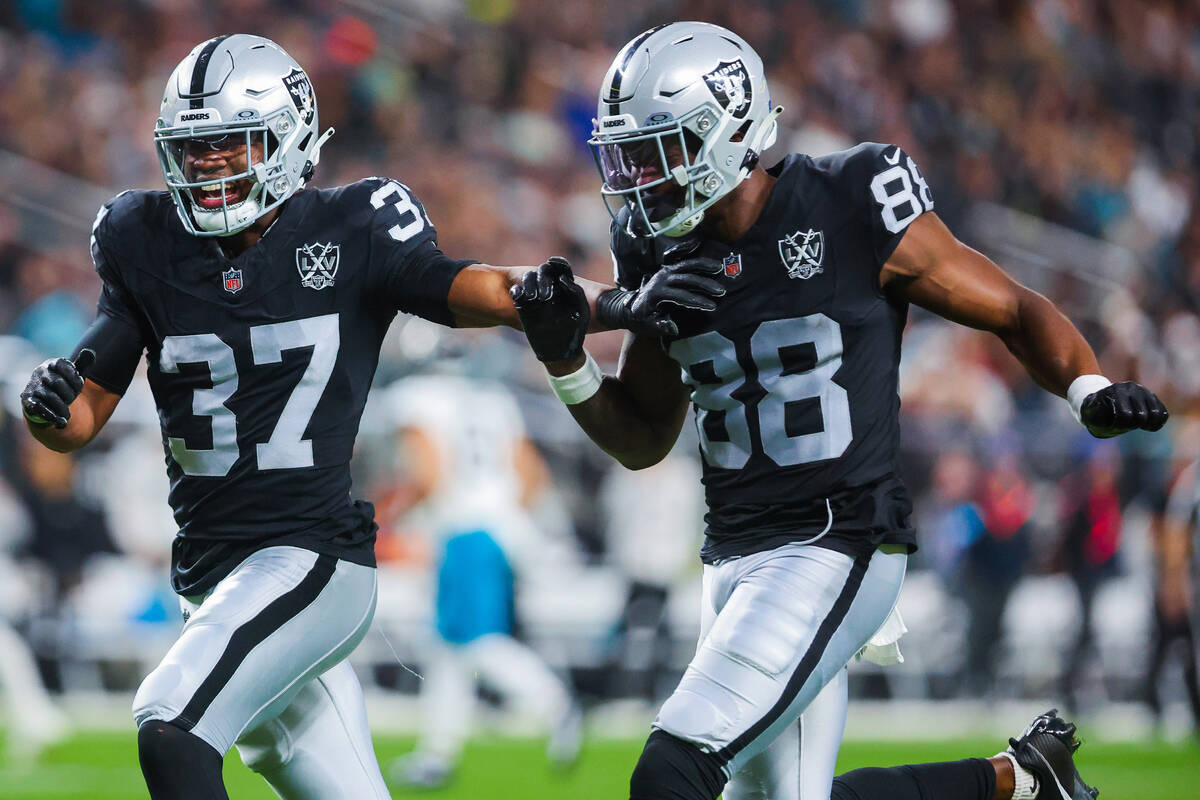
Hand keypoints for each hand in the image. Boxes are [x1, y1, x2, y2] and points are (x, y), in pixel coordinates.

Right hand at [20, 349, 94, 428]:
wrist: (45, 401)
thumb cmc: (64, 385)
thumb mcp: (75, 375)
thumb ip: (83, 364)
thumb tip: (90, 353)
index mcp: (53, 363)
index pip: (66, 367)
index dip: (75, 380)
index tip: (79, 386)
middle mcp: (40, 372)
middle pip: (59, 383)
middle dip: (70, 395)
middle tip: (72, 400)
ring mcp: (33, 386)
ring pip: (51, 397)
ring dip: (63, 408)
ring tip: (67, 415)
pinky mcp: (27, 400)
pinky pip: (40, 408)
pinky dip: (52, 416)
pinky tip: (61, 423)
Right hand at [510, 257, 588, 362]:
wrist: (559, 351)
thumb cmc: (574, 333)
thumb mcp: (580, 312)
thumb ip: (575, 293)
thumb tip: (562, 279)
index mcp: (565, 289)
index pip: (560, 270)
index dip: (558, 264)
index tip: (554, 264)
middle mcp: (549, 290)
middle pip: (543, 273)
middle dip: (542, 278)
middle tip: (545, 294)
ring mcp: (536, 299)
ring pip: (529, 280)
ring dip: (528, 283)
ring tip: (533, 298)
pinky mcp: (524, 308)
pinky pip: (517, 295)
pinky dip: (516, 292)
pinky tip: (517, 295)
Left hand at [596, 240, 724, 336]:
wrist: (627, 306)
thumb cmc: (640, 318)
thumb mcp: (646, 326)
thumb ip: (659, 326)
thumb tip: (672, 327)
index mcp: (657, 293)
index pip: (682, 296)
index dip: (698, 301)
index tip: (712, 306)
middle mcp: (661, 278)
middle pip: (687, 279)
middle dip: (705, 284)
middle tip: (721, 291)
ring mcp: (663, 270)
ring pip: (685, 264)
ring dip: (702, 265)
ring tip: (718, 267)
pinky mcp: (664, 267)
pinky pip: (674, 254)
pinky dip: (684, 248)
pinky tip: (697, 242)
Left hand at [1079, 381, 1167, 437]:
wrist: (1103, 402)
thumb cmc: (1095, 412)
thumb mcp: (1088, 415)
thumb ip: (1091, 416)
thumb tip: (1101, 412)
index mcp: (1114, 391)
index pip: (1125, 415)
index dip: (1118, 426)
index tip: (1112, 425)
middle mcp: (1132, 388)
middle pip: (1141, 416)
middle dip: (1131, 425)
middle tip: (1124, 425)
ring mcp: (1144, 392)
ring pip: (1156, 414)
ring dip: (1146, 425)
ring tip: (1137, 427)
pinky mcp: (1153, 398)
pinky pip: (1163, 413)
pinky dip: (1157, 423)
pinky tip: (1148, 427)